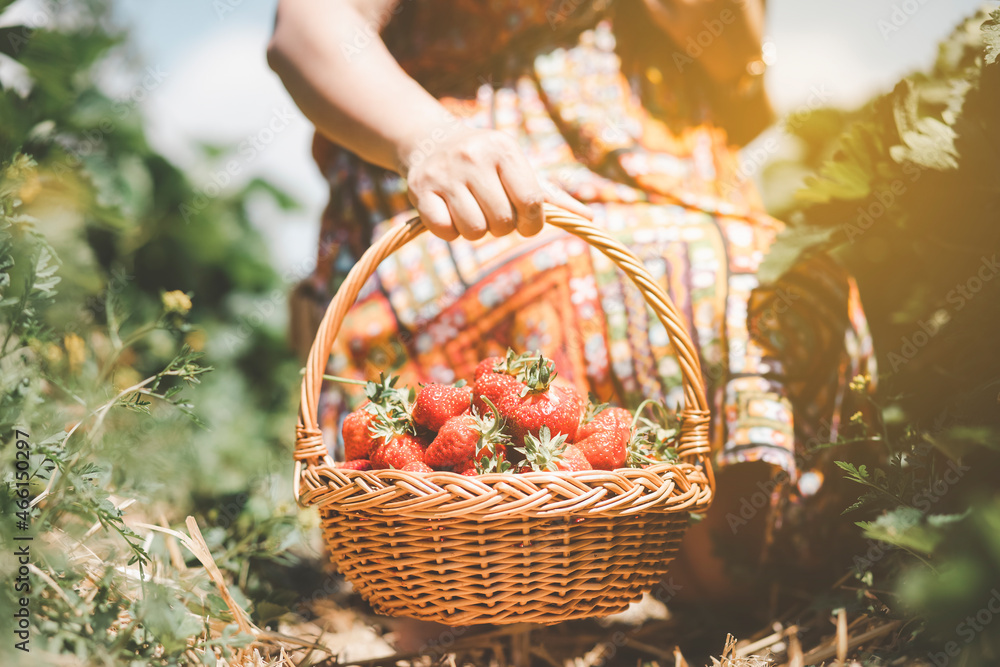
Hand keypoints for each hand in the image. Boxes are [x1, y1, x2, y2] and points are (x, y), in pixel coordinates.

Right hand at [400, 127, 592, 241]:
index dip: (533, 223)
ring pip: (473, 231)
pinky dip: (450, 232)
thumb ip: (553, 196)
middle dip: (503, 227)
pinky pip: (444, 231)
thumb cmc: (488, 162)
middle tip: (494, 213)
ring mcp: (445, 174)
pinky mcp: (420, 190)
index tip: (527, 223)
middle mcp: (474, 158)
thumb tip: (588, 217)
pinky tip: (450, 215)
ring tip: (472, 213)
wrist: (431, 141)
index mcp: (504, 149)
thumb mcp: (519, 168)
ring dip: (477, 232)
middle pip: (502, 222)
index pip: (530, 201)